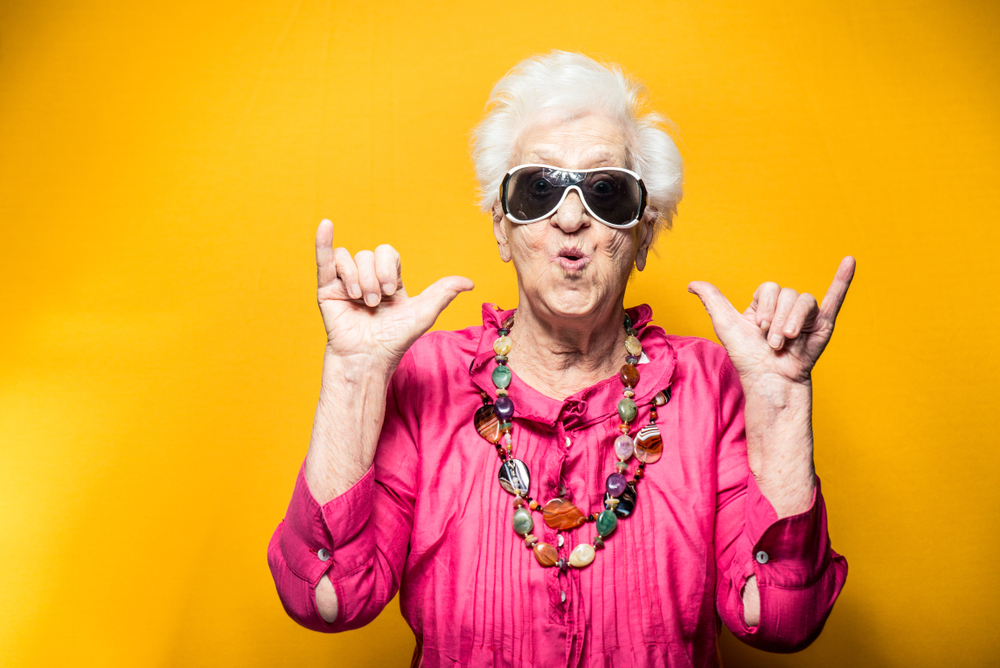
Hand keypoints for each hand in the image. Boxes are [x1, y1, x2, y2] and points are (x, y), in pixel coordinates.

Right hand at [315, 219, 473, 371]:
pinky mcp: (326, 289)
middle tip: (375, 302)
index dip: (389, 267)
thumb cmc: (395, 339)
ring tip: (360, 301)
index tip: (391, 291)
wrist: (368, 357)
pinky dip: (323, 242)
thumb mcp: (424, 313)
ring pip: (349, 259)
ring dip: (357, 279)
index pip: (389, 253)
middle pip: (368, 255)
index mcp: (389, 279)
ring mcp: (346, 282)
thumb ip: (444, 292)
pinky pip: (324, 259)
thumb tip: (470, 282)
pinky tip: (325, 225)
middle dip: (373, 278)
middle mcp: (367, 277)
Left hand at [687, 257, 854, 386]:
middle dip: (777, 319)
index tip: (758, 328)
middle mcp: (786, 306)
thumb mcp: (725, 324)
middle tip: (773, 342)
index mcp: (766, 302)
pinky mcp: (823, 324)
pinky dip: (843, 280)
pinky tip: (849, 261)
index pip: (770, 288)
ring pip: (805, 300)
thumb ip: (712, 300)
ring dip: (793, 322)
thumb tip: (691, 283)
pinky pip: (836, 297)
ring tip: (787, 342)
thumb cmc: (747, 356)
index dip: (764, 306)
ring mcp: (806, 315)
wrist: (770, 380)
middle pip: (788, 294)